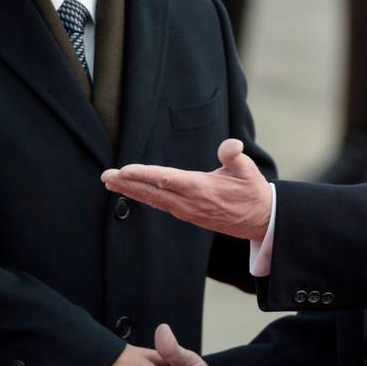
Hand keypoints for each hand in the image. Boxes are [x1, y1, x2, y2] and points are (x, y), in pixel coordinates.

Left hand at [101, 138, 271, 241]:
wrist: (260, 220)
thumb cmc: (252, 191)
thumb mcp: (248, 170)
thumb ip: (235, 156)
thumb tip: (230, 145)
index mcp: (202, 189)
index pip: (167, 180)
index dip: (144, 175)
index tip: (124, 170)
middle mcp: (190, 203)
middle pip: (153, 192)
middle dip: (128, 184)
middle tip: (106, 177)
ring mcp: (188, 211)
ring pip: (154, 200)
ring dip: (131, 191)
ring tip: (111, 183)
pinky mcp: (188, 214)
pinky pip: (161, 205)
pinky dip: (144, 197)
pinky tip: (133, 192)